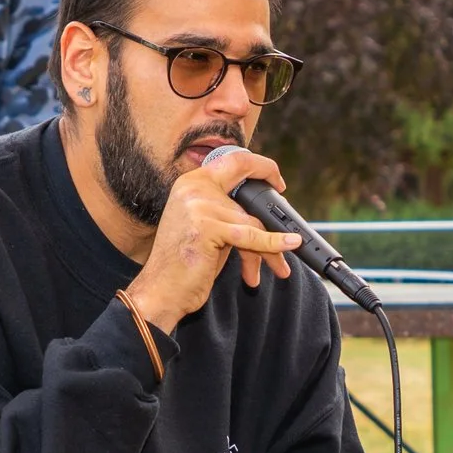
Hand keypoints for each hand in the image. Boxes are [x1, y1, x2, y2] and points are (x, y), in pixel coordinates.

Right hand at [121, 147, 300, 332]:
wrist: (160, 292)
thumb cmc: (185, 265)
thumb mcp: (209, 229)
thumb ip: (230, 213)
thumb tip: (265, 212)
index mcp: (191, 183)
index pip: (234, 160)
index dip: (261, 167)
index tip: (277, 181)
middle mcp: (193, 188)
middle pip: (249, 190)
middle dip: (274, 208)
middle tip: (292, 225)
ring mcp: (198, 205)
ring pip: (252, 221)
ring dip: (270, 248)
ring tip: (278, 267)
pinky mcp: (207, 227)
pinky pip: (251, 235)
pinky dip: (274, 243)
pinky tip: (289, 244)